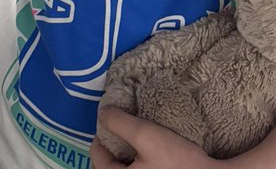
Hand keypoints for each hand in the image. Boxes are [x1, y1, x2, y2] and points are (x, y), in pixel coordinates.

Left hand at [92, 108, 214, 168]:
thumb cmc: (177, 160)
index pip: (98, 157)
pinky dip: (138, 165)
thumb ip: (119, 122)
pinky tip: (148, 156)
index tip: (111, 120)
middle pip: (109, 167)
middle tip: (121, 132)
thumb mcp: (146, 134)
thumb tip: (102, 113)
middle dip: (112, 149)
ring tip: (134, 143)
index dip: (102, 135)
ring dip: (125, 158)